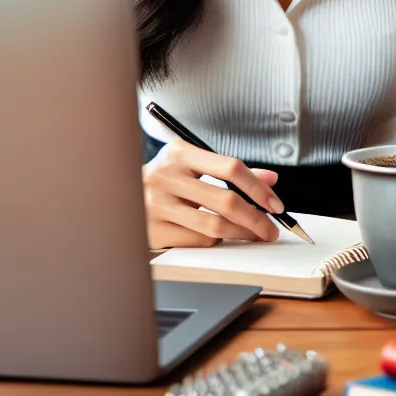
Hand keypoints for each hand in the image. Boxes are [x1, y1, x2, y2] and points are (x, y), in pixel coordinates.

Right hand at [142, 139, 284, 248]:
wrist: (121, 194)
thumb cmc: (165, 179)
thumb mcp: (193, 164)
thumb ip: (230, 171)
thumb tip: (270, 180)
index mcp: (180, 153)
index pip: (230, 168)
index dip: (258, 187)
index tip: (275, 203)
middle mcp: (167, 177)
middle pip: (225, 200)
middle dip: (256, 218)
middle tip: (271, 229)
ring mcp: (158, 205)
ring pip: (214, 225)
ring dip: (242, 234)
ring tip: (256, 236)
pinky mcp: (154, 231)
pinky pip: (197, 241)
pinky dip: (217, 242)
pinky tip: (225, 238)